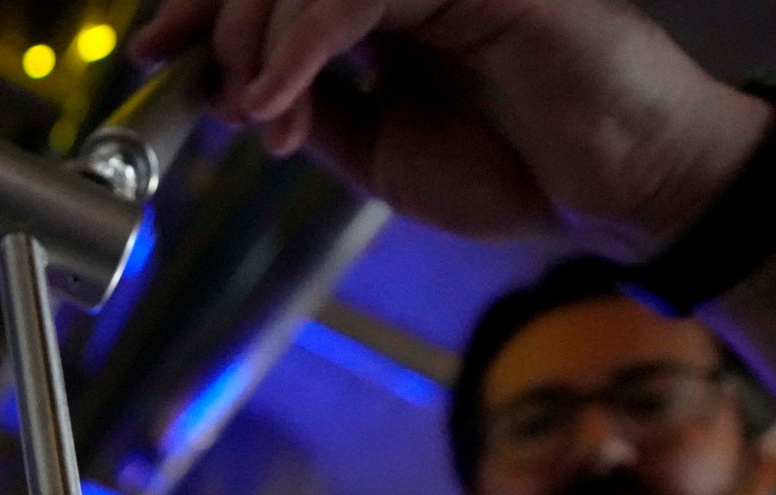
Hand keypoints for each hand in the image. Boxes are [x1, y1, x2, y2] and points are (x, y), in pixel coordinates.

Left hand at [130, 0, 772, 254]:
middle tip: (206, 88)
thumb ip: (312, 112)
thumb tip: (233, 94)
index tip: (154, 50)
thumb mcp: (378, 155)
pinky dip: (298, 40)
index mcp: (386, 1)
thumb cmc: (522, 168)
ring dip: (258, 38)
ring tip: (262, 113)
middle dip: (218, 14)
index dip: (206, 6)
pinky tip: (281, 96)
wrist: (620, 195)